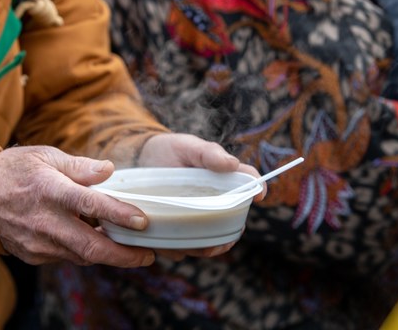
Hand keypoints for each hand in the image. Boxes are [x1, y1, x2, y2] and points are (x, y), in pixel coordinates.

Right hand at [0, 145, 154, 266]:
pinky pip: (67, 256)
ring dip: (108, 255)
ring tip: (131, 249)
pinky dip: (86, 252)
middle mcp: (45, 222)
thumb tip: (109, 170)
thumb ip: (80, 166)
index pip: (91, 205)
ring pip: (82, 256)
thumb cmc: (14, 171)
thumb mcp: (46, 156)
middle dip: (124, 255)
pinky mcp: (35, 255)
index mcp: (50, 191)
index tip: (143, 222)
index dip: (119, 215)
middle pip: (91, 247)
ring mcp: (39, 243)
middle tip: (148, 254)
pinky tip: (98, 243)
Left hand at [137, 133, 264, 259]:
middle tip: (218, 240)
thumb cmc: (170, 151)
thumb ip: (208, 154)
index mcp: (224, 181)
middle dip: (228, 237)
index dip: (258, 190)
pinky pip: (183, 246)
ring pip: (209, 242)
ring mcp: (196, 217)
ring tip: (195, 246)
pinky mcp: (176, 227)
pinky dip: (179, 249)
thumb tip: (232, 164)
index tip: (258, 194)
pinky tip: (169, 245)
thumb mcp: (188, 147)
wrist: (139, 159)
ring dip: (205, 248)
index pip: (249, 186)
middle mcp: (215, 203)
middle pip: (232, 226)